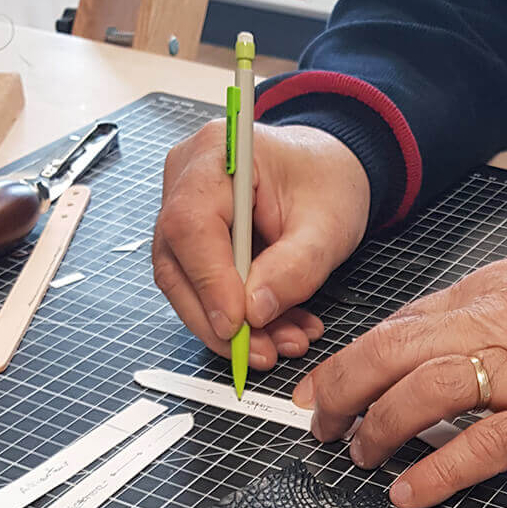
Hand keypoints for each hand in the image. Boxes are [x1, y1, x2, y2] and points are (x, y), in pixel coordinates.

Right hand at [152, 122, 370, 369]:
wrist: (328, 171)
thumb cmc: (326, 181)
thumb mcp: (327, 228)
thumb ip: (294, 269)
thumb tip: (254, 313)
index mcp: (218, 154)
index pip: (191, 225)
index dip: (209, 282)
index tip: (237, 325)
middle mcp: (187, 178)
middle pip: (178, 263)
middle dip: (217, 320)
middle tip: (259, 353)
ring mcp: (183, 209)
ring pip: (186, 284)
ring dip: (232, 327)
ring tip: (278, 346)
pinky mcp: (194, 240)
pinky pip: (203, 288)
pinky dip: (238, 317)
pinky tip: (275, 332)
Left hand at [293, 257, 506, 507]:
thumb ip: (487, 319)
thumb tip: (432, 348)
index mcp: (491, 292)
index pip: (399, 323)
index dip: (350, 359)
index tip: (320, 387)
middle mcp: (499, 322)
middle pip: (392, 350)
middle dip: (341, 390)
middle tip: (317, 427)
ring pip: (425, 390)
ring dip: (380, 427)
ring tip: (358, 456)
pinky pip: (482, 444)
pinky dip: (436, 470)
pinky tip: (407, 493)